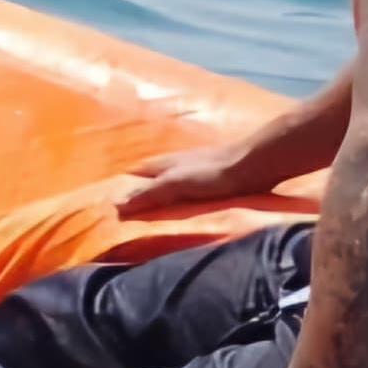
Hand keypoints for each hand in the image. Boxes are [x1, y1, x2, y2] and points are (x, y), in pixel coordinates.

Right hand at [120, 143, 262, 213]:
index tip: (113, 200)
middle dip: (141, 185)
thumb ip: (150, 194)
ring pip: (172, 177)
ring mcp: (197, 168)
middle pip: (153, 173)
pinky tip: (186, 201)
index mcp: (165, 163)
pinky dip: (182, 192)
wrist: (255, 164)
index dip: (125, 185)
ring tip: (155, 204)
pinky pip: (190, 185)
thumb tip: (117, 205)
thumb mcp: (177, 184)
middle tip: (130, 204)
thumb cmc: (214, 173)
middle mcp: (178, 162)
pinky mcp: (214, 177)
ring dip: (161, 187)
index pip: (138, 173)